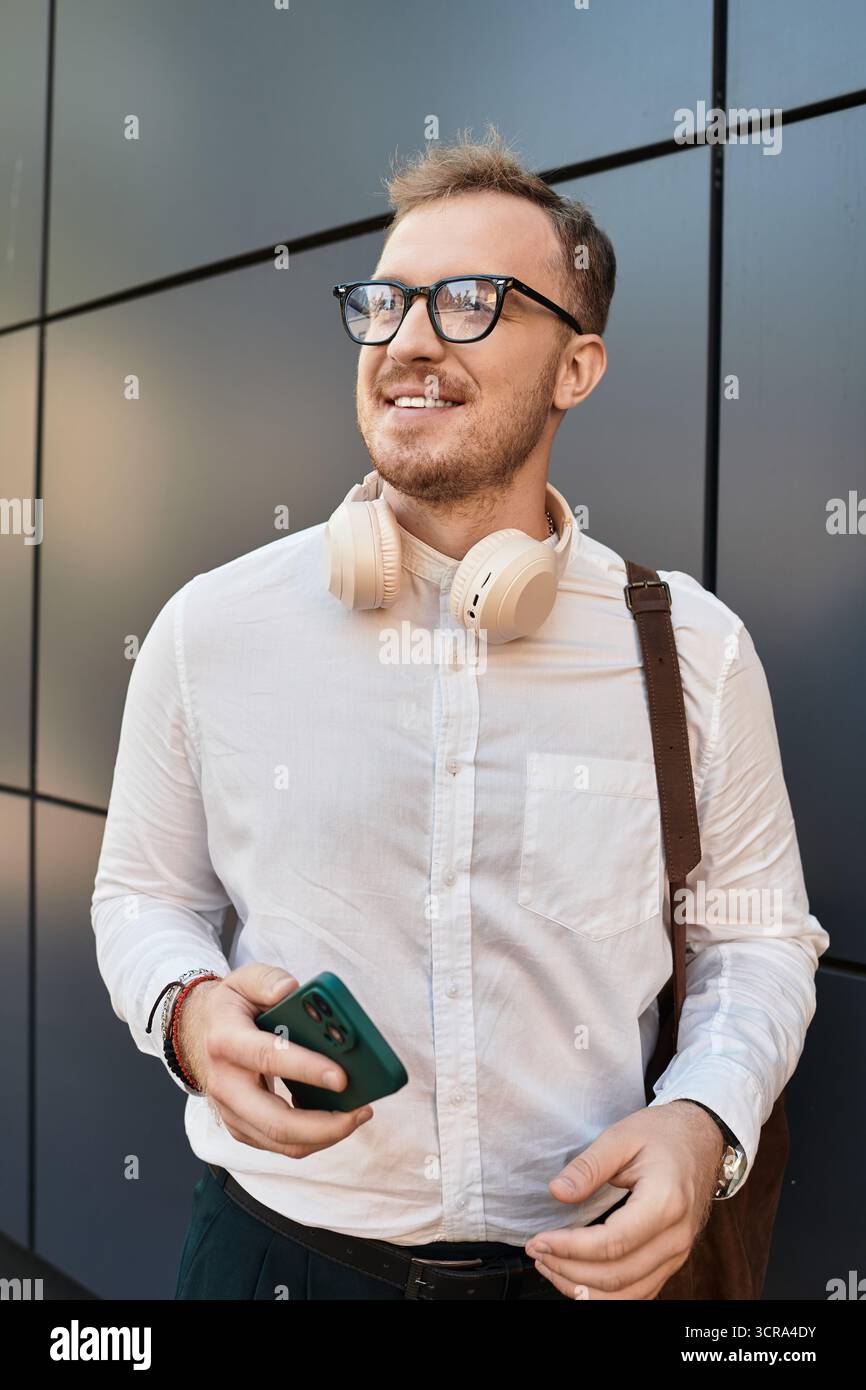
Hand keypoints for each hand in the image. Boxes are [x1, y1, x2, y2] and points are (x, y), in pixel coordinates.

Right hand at [177, 963, 373, 1156]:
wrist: (199, 1033)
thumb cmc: (232, 1007)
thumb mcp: (243, 980)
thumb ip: (267, 979)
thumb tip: (289, 989)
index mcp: (226, 1041)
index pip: (268, 1058)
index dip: (306, 1069)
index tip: (342, 1076)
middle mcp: (225, 1084)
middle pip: (275, 1121)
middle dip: (323, 1124)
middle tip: (361, 1111)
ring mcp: (231, 1111)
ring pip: (281, 1141)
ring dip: (325, 1135)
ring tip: (359, 1114)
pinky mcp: (241, 1128)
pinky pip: (281, 1145)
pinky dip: (313, 1137)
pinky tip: (337, 1118)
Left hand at [524, 1101, 724, 1299]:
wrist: (700, 1138)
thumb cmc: (663, 1134)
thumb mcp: (621, 1136)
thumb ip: (588, 1166)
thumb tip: (557, 1192)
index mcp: (665, 1202)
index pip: (613, 1243)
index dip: (570, 1248)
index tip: (539, 1240)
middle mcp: (676, 1236)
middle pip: (617, 1275)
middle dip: (569, 1269)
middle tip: (536, 1251)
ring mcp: (677, 1253)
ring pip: (627, 1293)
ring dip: (582, 1288)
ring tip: (549, 1266)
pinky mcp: (672, 1260)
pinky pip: (638, 1292)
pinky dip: (604, 1294)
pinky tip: (576, 1277)